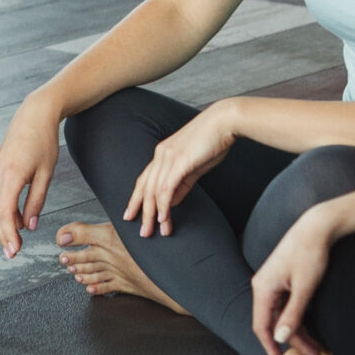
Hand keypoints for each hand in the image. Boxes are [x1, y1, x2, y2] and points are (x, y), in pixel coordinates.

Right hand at [0, 98, 63, 255]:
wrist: (34, 114)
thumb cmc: (44, 141)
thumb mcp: (46, 173)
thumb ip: (36, 200)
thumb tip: (29, 224)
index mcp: (11, 175)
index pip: (4, 212)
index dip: (8, 234)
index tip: (14, 251)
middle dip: (3, 234)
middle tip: (12, 253)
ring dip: (3, 223)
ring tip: (16, 240)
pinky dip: (5, 209)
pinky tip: (16, 219)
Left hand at [125, 104, 237, 236]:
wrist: (224, 122)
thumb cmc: (212, 142)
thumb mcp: (194, 166)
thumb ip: (182, 184)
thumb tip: (171, 202)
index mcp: (162, 154)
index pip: (144, 180)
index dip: (136, 199)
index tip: (131, 215)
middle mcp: (160, 155)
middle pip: (144, 188)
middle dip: (140, 211)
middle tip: (141, 232)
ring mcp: (168, 157)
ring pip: (153, 191)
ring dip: (152, 214)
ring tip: (152, 231)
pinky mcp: (179, 162)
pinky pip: (166, 188)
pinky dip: (163, 205)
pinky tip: (162, 218)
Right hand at [251, 203, 336, 354]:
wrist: (318, 227)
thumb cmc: (312, 254)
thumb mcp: (305, 288)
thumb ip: (292, 315)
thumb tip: (280, 339)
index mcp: (263, 289)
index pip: (261, 327)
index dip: (271, 348)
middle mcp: (262, 287)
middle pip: (273, 323)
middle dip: (293, 343)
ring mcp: (271, 283)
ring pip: (280, 316)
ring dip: (298, 333)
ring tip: (318, 348)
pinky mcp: (281, 280)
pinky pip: (285, 306)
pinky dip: (297, 320)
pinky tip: (311, 329)